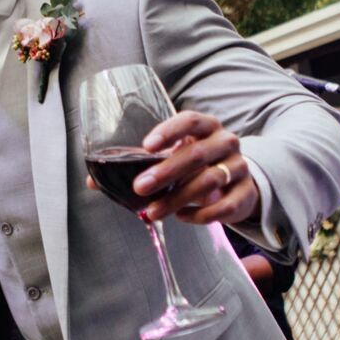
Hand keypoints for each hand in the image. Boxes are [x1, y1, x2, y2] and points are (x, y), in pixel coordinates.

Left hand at [103, 109, 260, 227]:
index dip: (169, 131)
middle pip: (198, 154)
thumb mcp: (172, 159)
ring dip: (178, 199)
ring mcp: (239, 168)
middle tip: (139, 187)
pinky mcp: (246, 194)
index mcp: (206, 127)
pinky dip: (201, 214)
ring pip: (210, 181)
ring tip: (152, 212)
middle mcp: (226, 143)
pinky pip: (224, 205)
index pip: (190, 120)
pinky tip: (183, 218)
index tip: (146, 146)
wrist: (237, 185)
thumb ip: (138, 166)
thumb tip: (93, 182)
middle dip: (166, 172)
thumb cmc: (195, 167)